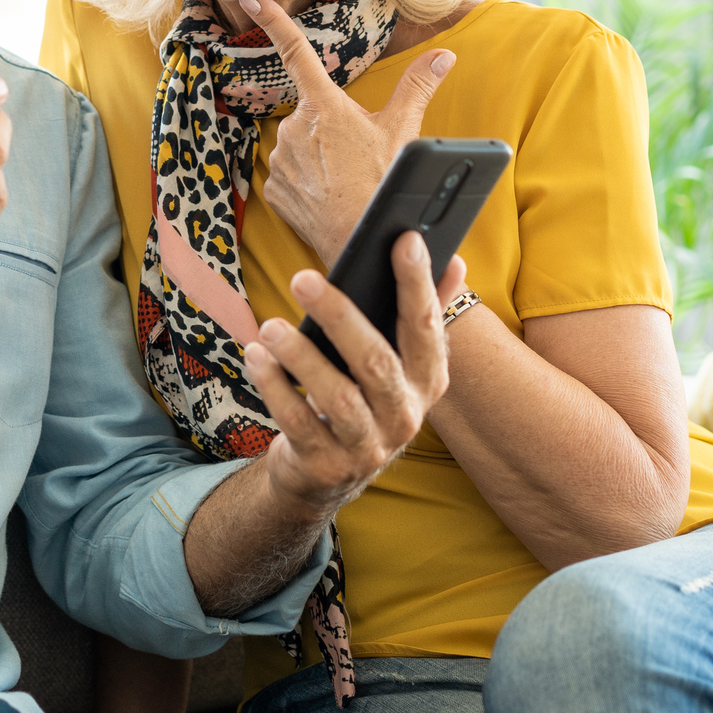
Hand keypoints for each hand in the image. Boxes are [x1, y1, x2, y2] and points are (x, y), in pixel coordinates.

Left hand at [243, 231, 459, 519]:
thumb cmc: (363, 397)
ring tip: (270, 327)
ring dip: (302, 357)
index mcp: (428, 381)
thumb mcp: (397, 361)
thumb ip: (423, 314)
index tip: (404, 239)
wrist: (329, 472)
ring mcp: (368, 446)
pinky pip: (299, 423)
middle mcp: (405, 416)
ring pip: (338, 398)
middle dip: (340, 317)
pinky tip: (257, 358)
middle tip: (302, 279)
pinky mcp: (327, 466)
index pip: (427, 327)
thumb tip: (456, 262)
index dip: (418, 284)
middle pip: (377, 363)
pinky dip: (275, 387)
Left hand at [244, 0, 454, 266]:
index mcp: (324, 105)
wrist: (359, 239)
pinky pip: (288, 174)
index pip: (296, 51)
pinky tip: (326, 195)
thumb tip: (443, 56)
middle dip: (329, 127)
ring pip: (298, 145)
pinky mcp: (274, 188)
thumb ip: (419, 86)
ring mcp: (280, 158)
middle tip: (355, 155)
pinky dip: (306, 181)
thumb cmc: (382, 183)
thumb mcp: (403, 131)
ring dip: (317, 156)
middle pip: (310, 113)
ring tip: (344, 179)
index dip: (274, 21)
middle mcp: (294, 127)